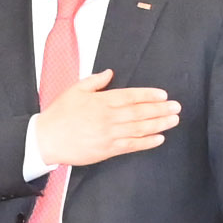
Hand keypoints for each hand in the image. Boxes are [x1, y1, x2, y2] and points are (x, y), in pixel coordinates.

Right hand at [33, 68, 181, 166]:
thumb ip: (94, 81)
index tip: (163, 95)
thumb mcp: (75, 90)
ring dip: (158, 124)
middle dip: (160, 110)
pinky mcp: (108, 149)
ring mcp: (109, 134)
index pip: (130, 96)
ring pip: (139, 128)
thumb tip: (110, 73)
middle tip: (176, 107)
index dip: (148, 95)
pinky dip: (147, 142)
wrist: (47, 139)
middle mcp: (108, 117)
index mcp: (101, 101)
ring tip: (173, 120)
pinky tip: (159, 138)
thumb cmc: (59, 114)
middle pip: (139, 112)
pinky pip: (131, 145)